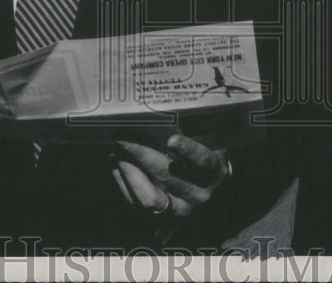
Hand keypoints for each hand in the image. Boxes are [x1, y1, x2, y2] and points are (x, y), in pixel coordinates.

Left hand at [112, 135, 230, 217]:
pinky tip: (117, 162)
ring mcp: (179, 209)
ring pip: (148, 197)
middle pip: (167, 176)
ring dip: (128, 170)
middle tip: (122, 136)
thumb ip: (197, 130)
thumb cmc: (204, 157)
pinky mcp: (160, 218)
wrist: (206, 188)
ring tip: (116, 150)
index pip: (203, 161)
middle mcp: (198, 194)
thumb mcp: (210, 142)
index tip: (171, 139)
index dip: (188, 150)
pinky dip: (123, 180)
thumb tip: (169, 112)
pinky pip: (135, 202)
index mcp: (214, 172)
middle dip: (141, 154)